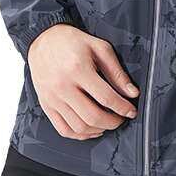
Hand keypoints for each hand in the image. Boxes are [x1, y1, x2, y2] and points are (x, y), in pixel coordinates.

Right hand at [27, 23, 139, 139]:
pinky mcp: (46, 105)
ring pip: (79, 127)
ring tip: (108, 123)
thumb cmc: (72, 42)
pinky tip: (91, 129)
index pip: (105, 97)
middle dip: (113, 122)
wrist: (44, 40)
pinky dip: (80, 135)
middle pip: (92, 116)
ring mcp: (53, 98)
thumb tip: (131, 92)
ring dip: (98, 129)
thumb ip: (116, 71)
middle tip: (121, 118)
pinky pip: (64, 130)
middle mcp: (63, 86)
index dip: (122, 107)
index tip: (131, 111)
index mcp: (78, 69)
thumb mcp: (99, 48)